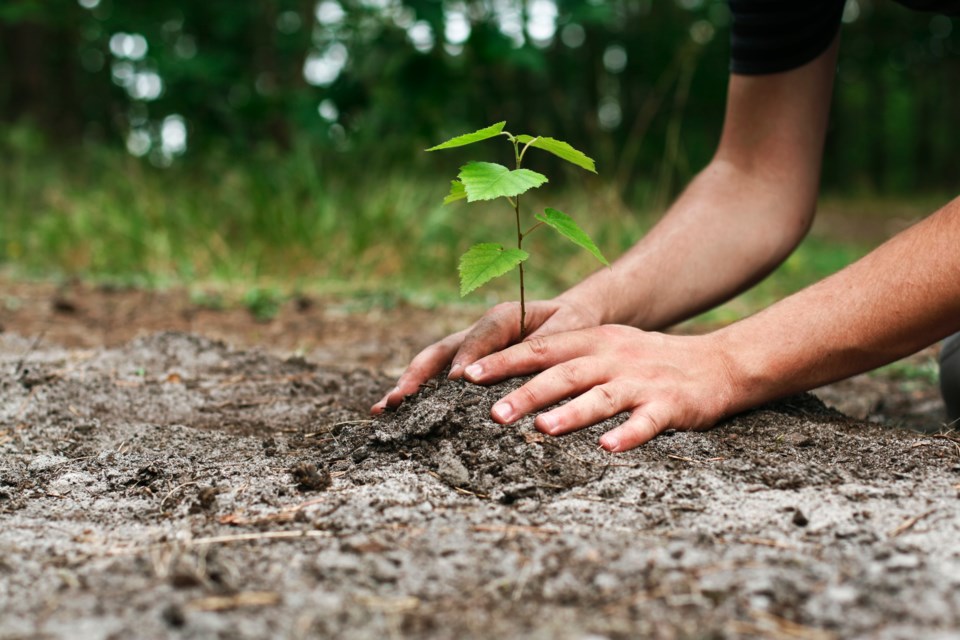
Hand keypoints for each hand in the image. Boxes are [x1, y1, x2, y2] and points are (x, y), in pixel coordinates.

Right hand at [371, 298, 600, 413]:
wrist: (571, 318)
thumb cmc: (572, 325)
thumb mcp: (567, 330)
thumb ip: (544, 344)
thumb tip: (520, 367)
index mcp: (503, 317)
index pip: (480, 337)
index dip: (467, 358)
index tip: (456, 382)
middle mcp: (478, 331)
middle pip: (440, 351)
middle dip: (417, 375)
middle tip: (398, 400)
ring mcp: (468, 348)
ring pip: (432, 364)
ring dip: (408, 385)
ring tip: (383, 409)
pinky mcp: (467, 364)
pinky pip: (439, 377)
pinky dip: (418, 393)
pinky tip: (398, 413)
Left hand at [460, 325, 737, 450]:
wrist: (718, 363)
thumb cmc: (648, 361)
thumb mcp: (606, 347)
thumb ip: (564, 357)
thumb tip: (508, 376)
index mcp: (594, 341)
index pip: (541, 348)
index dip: (504, 360)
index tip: (468, 374)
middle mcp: (613, 357)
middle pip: (564, 373)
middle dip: (527, 392)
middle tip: (493, 413)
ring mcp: (642, 381)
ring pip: (601, 396)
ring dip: (571, 413)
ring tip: (542, 429)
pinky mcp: (670, 405)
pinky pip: (646, 421)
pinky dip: (627, 434)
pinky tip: (608, 448)